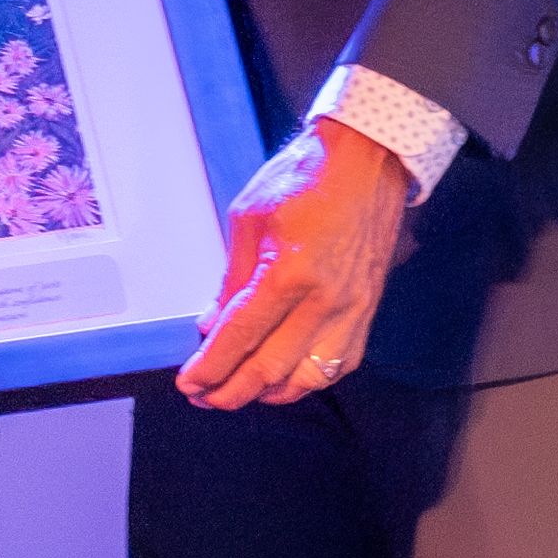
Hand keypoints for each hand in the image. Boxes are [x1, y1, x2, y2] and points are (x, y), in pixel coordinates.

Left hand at [179, 125, 412, 407]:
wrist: (366, 161)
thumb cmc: (308, 178)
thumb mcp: (249, 218)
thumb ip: (231, 279)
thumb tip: (212, 325)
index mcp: (289, 272)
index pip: (241, 337)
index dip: (210, 367)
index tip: (190, 382)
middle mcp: (324, 299)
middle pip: (271, 368)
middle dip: (231, 391)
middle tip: (205, 396)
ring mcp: (352, 309)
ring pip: (308, 378)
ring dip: (269, 393)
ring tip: (241, 390)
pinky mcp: (367, 310)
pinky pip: (339, 365)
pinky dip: (308, 379)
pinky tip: (285, 376)